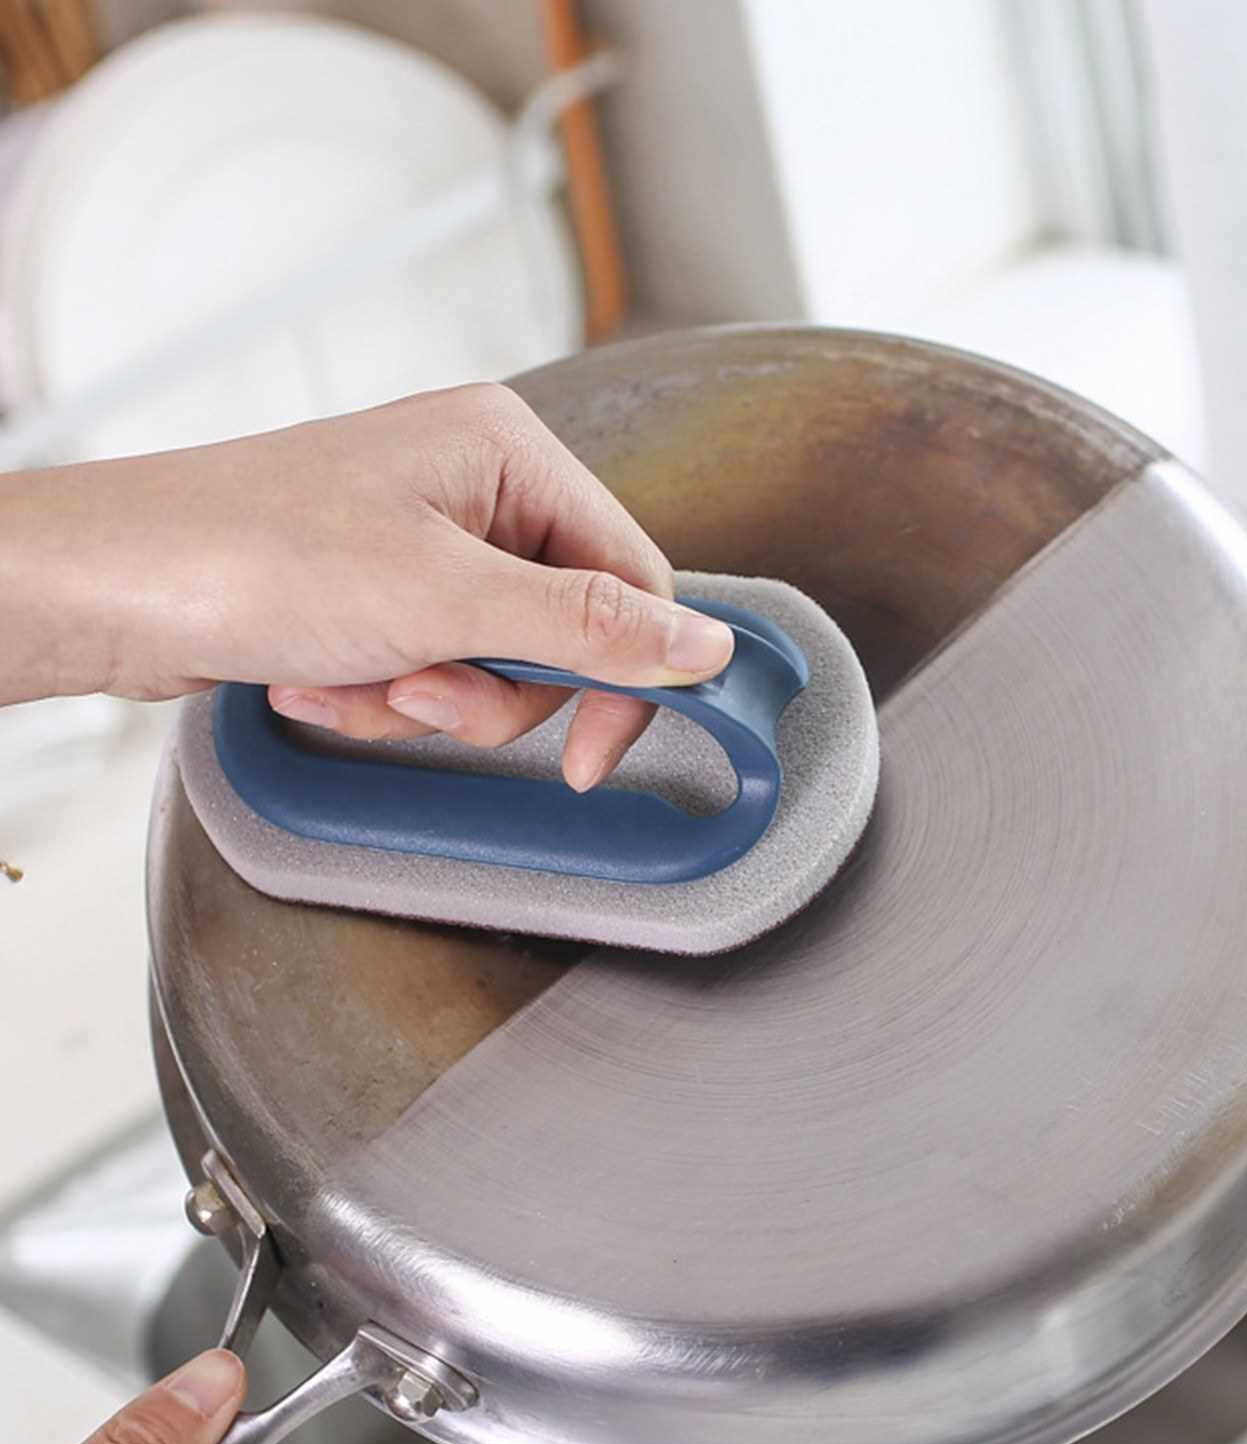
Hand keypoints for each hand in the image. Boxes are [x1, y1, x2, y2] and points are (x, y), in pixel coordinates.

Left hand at [0, 383, 734, 790]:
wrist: (103, 588)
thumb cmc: (253, 557)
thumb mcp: (448, 602)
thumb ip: (591, 630)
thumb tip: (709, 647)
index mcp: (510, 451)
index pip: (632, 578)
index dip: (623, 677)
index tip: (589, 756)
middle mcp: (477, 485)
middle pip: (563, 632)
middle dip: (490, 690)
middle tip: (423, 691)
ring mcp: (426, 538)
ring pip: (496, 665)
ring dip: (428, 701)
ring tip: (352, 680)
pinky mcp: (381, 587)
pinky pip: (432, 668)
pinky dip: (382, 696)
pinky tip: (316, 681)